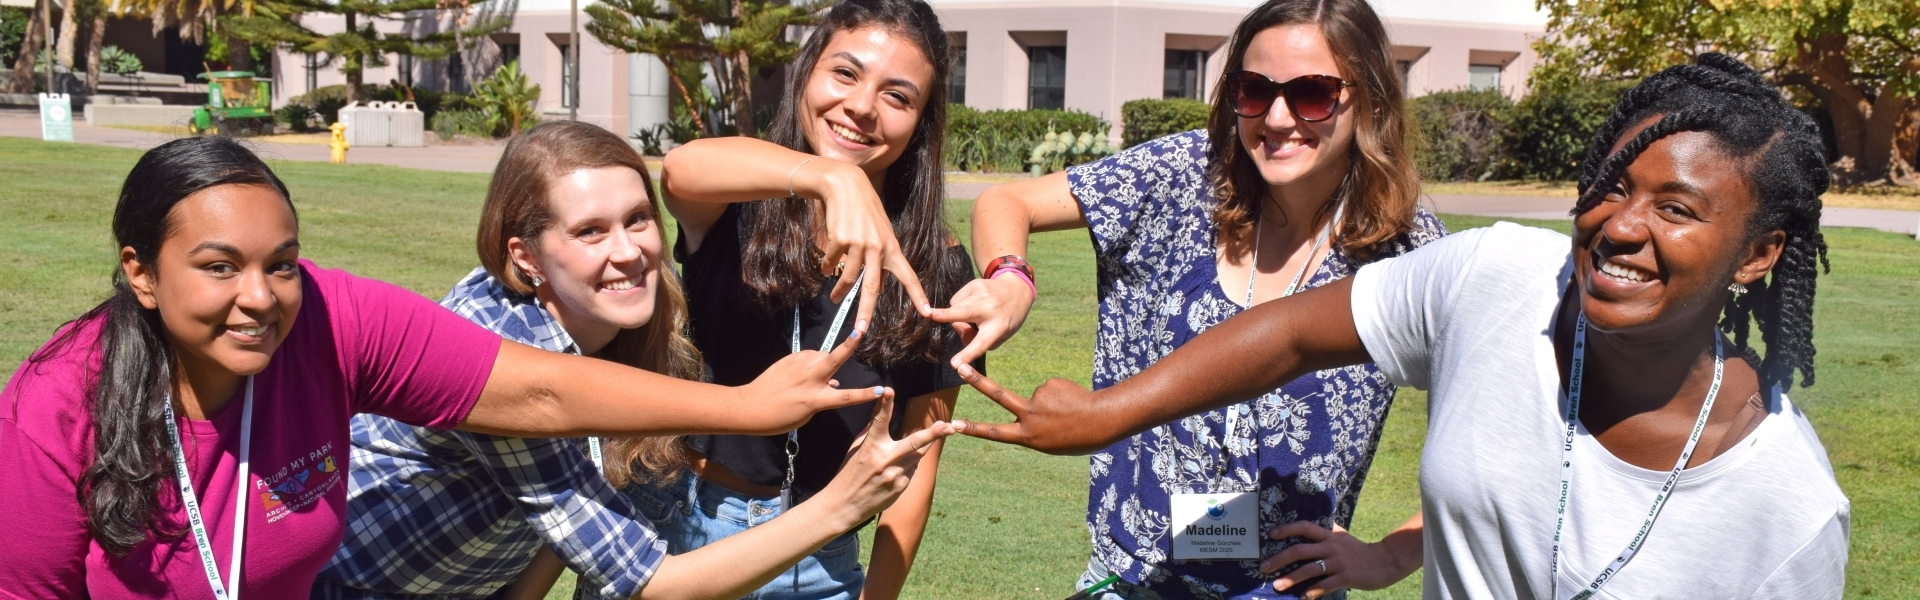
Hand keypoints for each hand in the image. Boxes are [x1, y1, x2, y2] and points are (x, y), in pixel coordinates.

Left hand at [739, 321, 890, 435]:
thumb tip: (832, 381)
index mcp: (815, 399)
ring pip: (821, 355)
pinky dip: (810, 362)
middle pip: (834, 359)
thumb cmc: (778, 417)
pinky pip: (807, 356)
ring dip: (825, 360)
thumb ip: (821, 397)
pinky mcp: (788, 359)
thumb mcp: (805, 414)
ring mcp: (798, 367)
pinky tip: (801, 372)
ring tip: (816, 374)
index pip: (846, 397)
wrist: (749, 406)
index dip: (865, 395)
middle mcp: (809, 380)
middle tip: (860, 329)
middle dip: (849, 344)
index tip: (881, 390)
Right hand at [813, 161, 931, 325]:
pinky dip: (828, 267)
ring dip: (840, 291)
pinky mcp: (840, 240)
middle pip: (871, 287)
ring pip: (847, 277)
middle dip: (865, 312)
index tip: (928, 312)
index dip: (918, 295)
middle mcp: (878, 248)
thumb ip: (881, 258)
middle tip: (860, 330)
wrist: (845, 186)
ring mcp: (858, 244)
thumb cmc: (864, 212)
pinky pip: (832, 263)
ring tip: (835, 299)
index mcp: (892, 248)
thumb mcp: (880, 233)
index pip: (908, 276)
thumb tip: (878, 286)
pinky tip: (827, 267)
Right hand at [817, 388, 955, 527]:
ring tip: (930, 438)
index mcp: (870, 447)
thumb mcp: (855, 449)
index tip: (888, 390)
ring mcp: (896, 475)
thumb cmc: (848, 473)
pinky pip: (911, 470)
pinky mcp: (902, 487)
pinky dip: (907, 466)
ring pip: (917, 455)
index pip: (878, 421)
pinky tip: (893, 473)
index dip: (884, 404)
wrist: (844, 505)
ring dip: (920, 447)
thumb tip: (880, 413)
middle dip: (933, 433)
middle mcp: (885, 460)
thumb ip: (870, 432)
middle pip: (914, 443)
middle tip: (949, 426)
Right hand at [928, 274, 1034, 367]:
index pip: (981, 344)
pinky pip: (956, 300)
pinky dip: (959, 305)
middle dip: (945, 315)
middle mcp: (990, 309)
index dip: (967, 354)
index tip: (956, 364)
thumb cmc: (1006, 319)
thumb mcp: (1000, 336)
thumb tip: (957, 326)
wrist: (1017, 290)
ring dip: (957, 316)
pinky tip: (972, 304)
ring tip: (973, 315)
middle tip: (929, 314)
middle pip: (964, 313)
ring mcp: (982, 294)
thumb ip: (977, 339)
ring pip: (955, 308)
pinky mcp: (975, 284)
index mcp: (999, 327)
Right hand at [949, 366, 1114, 454]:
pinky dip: (1062, 393)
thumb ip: (1034, 427)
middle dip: (977, 380)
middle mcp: (1029, 417)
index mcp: (1028, 437)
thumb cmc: (1078, 437)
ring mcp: (1038, 398)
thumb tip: (1029, 403)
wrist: (1102, 421)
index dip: (972, 429)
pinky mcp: (1050, 383)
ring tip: (1070, 411)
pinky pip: (1052, 387)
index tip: (953, 425)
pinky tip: (1074, 400)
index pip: (993, 433)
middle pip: (997, 396)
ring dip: (1054, 401)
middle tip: (959, 366)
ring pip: (1039, 395)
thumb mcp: (1050, 442)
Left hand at [1261, 521, 1420, 597]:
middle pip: (1301, 550)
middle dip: (1280, 559)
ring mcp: (1339, 562)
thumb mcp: (1343, 537)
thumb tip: (1311, 528)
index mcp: (1330, 535)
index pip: (1305, 527)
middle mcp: (1332, 546)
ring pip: (1310, 569)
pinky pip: (1326, 585)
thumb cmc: (1361, 551)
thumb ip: (1328, 533)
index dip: (1288, 529)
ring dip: (1292, 578)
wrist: (1386, 561)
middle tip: (1265, 567)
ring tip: (1278, 586)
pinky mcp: (1347, 576)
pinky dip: (1314, 591)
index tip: (1271, 534)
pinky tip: (1304, 597)